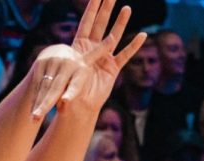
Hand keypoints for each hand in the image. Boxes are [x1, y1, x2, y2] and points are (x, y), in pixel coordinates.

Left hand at [45, 0, 145, 115]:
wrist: (79, 107)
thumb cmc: (67, 94)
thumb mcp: (64, 83)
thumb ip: (64, 82)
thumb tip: (61, 96)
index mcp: (79, 49)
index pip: (86, 24)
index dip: (91, 9)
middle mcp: (93, 50)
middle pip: (100, 25)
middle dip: (106, 9)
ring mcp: (104, 57)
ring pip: (114, 36)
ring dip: (120, 23)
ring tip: (126, 8)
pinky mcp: (113, 68)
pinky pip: (125, 55)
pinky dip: (133, 46)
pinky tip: (142, 35)